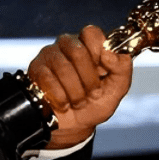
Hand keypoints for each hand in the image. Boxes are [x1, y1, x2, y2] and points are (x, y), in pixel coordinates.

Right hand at [27, 25, 132, 148]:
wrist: (76, 126)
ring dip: (76, 92)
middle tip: (93, 93)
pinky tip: (64, 103)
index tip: (103, 71)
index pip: (92, 33)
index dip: (98, 52)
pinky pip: (48, 80)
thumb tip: (109, 53)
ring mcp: (50, 55)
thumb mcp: (118, 88)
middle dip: (89, 80)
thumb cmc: (96, 103)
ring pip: (63, 67)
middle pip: (78, 51)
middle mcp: (68, 45)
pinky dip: (61, 98)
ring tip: (79, 101)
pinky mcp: (36, 70)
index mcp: (90, 46)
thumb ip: (123, 68)